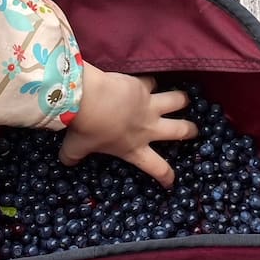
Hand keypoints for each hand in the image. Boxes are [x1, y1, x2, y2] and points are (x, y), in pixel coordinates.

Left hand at [59, 63, 197, 187]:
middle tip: (194, 130)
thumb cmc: (85, 129)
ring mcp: (148, 105)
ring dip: (182, 100)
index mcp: (133, 149)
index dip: (166, 176)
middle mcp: (148, 128)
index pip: (157, 167)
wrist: (88, 100)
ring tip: (184, 99)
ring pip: (177, 101)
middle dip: (190, 131)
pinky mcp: (142, 86)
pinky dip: (151, 81)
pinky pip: (152, 81)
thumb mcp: (75, 149)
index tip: (171, 181)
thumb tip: (66, 162)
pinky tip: (150, 79)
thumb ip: (73, 157)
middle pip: (179, 131)